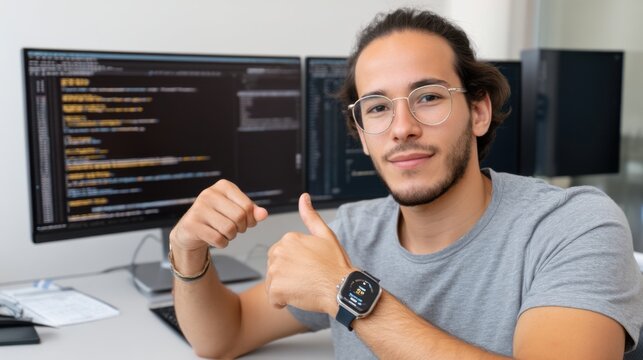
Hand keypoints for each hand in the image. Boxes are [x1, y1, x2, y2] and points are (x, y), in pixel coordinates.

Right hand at [169, 179, 267, 251]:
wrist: (191, 230)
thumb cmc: (219, 218)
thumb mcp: (238, 211)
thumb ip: (252, 212)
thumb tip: (264, 214)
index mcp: (223, 186)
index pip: (247, 206)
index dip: (251, 219)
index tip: (246, 222)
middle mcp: (209, 193)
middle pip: (239, 217)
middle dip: (241, 228)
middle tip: (235, 229)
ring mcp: (198, 208)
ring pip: (229, 229)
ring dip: (231, 236)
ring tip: (224, 232)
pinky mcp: (191, 224)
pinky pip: (217, 239)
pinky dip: (222, 243)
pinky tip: (216, 238)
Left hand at [265, 193, 352, 314]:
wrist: (342, 289)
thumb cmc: (336, 265)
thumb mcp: (325, 235)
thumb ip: (310, 216)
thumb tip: (304, 197)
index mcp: (289, 238)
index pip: (280, 256)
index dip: (294, 265)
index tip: (309, 268)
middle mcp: (279, 251)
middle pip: (274, 269)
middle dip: (286, 277)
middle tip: (307, 279)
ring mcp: (276, 270)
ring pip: (272, 284)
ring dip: (285, 290)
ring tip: (304, 288)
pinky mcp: (276, 288)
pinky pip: (273, 299)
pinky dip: (283, 302)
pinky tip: (299, 297)